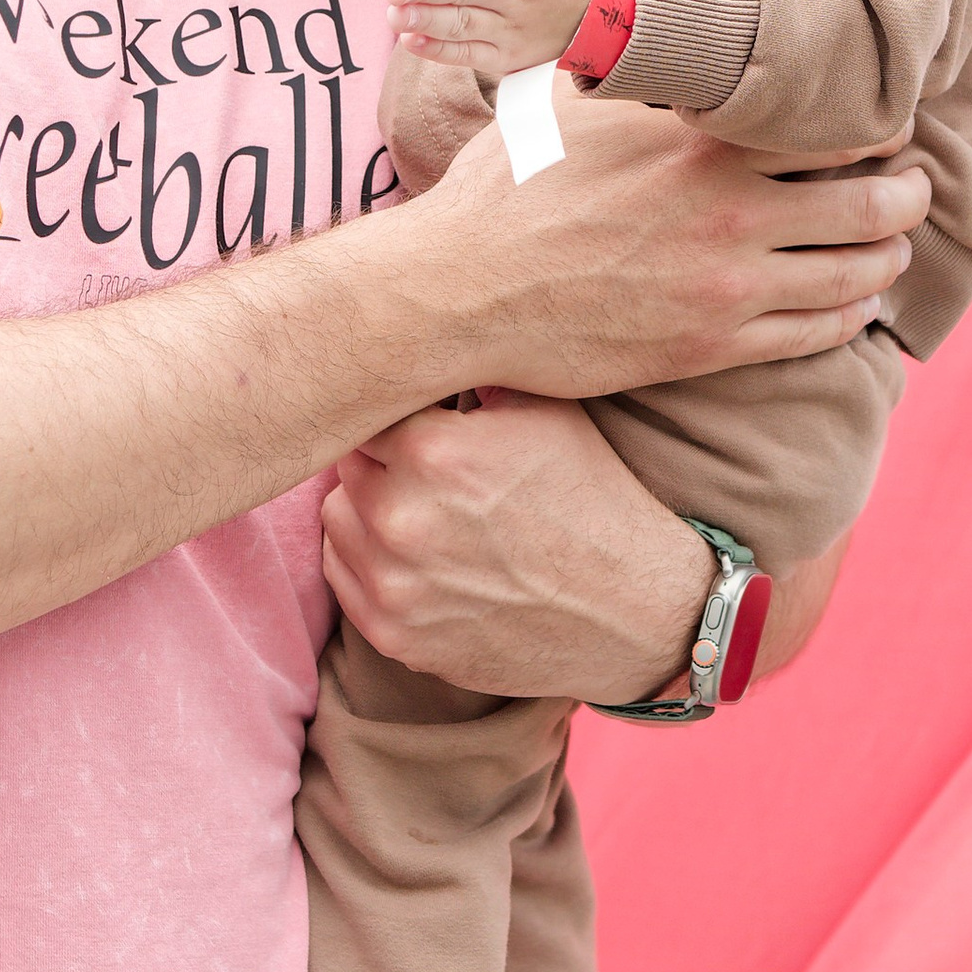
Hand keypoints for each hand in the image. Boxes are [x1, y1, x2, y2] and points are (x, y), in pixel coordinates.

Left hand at [325, 393, 724, 703]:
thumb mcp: (546, 408)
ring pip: (336, 521)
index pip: (367, 409)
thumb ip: (473, 369)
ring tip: (420, 511)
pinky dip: (366, 563)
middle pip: (346, 464)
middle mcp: (401, 517)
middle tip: (423, 467)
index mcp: (434, 449)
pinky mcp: (396, 636)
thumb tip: (426, 334)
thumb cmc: (593, 498)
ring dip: (365, 510)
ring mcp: (395, 585)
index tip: (413, 417)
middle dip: (380, 460)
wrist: (635, 609)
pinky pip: (343, 580)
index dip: (393, 410)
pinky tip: (412, 555)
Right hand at [409, 90, 927, 399]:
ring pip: (855, 274)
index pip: (833, 130)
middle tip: (912, 188)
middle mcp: (730, 212)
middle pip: (870, 203)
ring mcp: (727, 286)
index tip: (883, 127)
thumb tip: (644, 19)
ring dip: (887, 259)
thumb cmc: (508, 189)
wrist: (461, 289)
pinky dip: (850, 318)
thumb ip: (633, 73)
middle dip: (906, 195)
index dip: (875, 130)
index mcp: (702, 144)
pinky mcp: (711, 347)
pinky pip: (814, 335)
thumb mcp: (571, 103)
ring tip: (892, 248)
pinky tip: (855, 307)